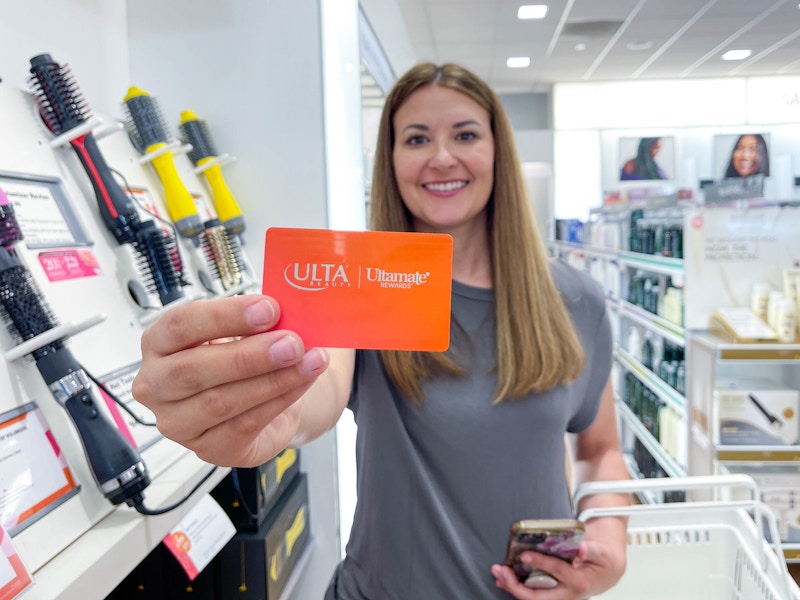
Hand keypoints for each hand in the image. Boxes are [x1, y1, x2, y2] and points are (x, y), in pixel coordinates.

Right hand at [131, 294, 328, 466]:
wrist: (261, 397)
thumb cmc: (241, 358)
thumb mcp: (243, 332)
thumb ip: (256, 322)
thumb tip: (286, 314)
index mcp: (159, 344)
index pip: (180, 325)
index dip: (226, 316)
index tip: (268, 308)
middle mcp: (157, 385)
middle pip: (193, 370)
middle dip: (249, 355)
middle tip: (292, 343)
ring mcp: (178, 423)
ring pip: (222, 402)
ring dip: (273, 379)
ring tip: (308, 361)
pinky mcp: (209, 449)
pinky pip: (245, 425)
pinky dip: (280, 400)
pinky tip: (302, 382)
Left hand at [491, 534, 625, 598]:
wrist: (605, 573)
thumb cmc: (601, 560)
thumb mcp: (600, 553)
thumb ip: (589, 550)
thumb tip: (580, 549)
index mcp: (580, 582)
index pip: (557, 572)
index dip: (541, 563)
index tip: (525, 554)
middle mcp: (567, 594)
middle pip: (538, 596)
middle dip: (517, 587)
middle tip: (502, 571)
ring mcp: (559, 597)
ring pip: (533, 598)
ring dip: (513, 587)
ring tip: (498, 573)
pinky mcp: (552, 595)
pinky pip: (532, 595)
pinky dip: (517, 587)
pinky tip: (504, 579)